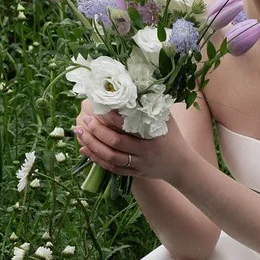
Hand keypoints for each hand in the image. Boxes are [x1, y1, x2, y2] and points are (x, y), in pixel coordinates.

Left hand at [73, 100, 191, 183]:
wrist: (181, 165)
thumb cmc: (172, 136)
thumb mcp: (166, 119)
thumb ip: (150, 106)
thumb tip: (132, 85)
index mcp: (153, 136)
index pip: (128, 127)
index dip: (111, 118)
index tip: (99, 108)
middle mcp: (144, 152)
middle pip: (116, 143)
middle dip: (97, 132)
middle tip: (85, 120)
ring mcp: (138, 164)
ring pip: (111, 157)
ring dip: (93, 146)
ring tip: (79, 133)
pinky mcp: (134, 173)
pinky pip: (112, 168)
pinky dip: (97, 160)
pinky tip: (85, 150)